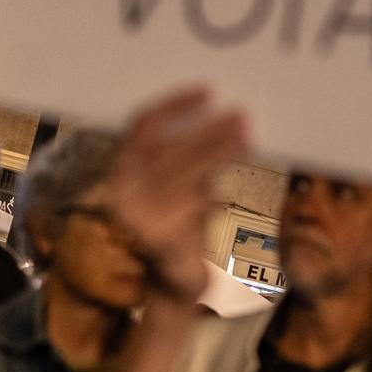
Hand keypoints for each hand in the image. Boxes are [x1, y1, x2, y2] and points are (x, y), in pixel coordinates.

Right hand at [107, 88, 248, 300]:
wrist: (172, 281)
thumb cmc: (180, 223)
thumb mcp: (182, 183)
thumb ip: (191, 155)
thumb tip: (226, 118)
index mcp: (124, 171)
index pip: (142, 124)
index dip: (175, 104)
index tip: (208, 91)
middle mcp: (124, 192)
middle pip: (168, 148)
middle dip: (208, 130)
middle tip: (241, 115)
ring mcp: (140, 218)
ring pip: (185, 174)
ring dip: (220, 152)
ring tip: (248, 137)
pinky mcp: (163, 239)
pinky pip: (195, 204)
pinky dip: (218, 184)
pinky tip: (238, 170)